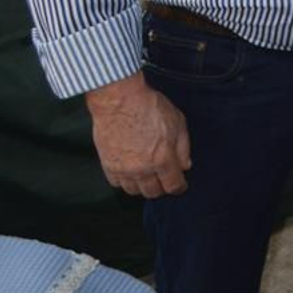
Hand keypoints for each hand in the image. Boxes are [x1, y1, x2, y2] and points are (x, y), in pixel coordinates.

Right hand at [84, 73, 191, 197]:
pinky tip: (130, 171)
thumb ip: (183, 147)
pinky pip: (116, 183)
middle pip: (153, 192)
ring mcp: (123, 169)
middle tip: (164, 179)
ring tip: (147, 175)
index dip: (180, 187)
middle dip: (162, 188)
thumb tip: (185, 166)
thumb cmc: (150, 107)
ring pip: (133, 191)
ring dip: (142, 186)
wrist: (119, 100)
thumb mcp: (178, 122)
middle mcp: (142, 169)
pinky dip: (124, 181)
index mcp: (162, 159)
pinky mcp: (107, 164)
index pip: (173, 185)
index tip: (181, 185)